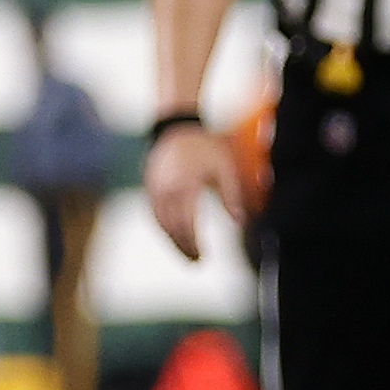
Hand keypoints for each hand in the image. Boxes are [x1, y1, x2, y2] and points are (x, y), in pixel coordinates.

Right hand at [145, 124, 236, 260]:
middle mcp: (166, 191)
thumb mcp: (224, 167)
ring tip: (187, 256)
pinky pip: (155, 216)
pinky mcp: (150, 189)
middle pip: (173, 228)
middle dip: (184, 247)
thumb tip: (240, 222)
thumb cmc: (204, 147)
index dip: (195, 243)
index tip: (206, 256)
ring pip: (161, 224)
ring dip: (173, 242)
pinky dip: (165, 230)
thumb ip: (231, 195)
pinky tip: (175, 239)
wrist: (176, 128)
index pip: (187, 224)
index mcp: (184, 186)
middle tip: (197, 262)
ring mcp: (154, 190)